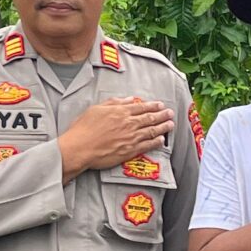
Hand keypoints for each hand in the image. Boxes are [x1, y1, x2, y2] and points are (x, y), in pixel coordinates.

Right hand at [57, 95, 176, 178]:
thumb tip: (129, 99)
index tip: (160, 104)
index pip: (141, 107)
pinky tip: (162, 140)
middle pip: (150, 118)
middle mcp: (128, 123)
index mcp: (120, 112)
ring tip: (171, 124)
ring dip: (163, 127)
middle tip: (170, 113)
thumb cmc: (84, 128)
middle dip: (162, 115)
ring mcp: (131, 138)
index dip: (152, 106)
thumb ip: (114, 103)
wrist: (79, 148)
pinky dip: (156, 142)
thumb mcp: (96, 109)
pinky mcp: (130, 151)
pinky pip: (147, 145)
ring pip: (152, 131)